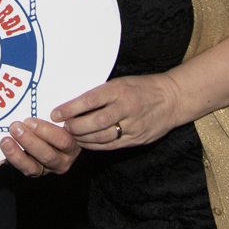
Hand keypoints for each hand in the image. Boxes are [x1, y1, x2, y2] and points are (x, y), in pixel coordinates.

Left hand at [0, 117, 79, 176]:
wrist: (53, 135)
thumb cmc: (58, 119)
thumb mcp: (62, 115)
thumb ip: (59, 110)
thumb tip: (48, 95)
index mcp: (72, 145)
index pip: (63, 141)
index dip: (47, 131)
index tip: (30, 121)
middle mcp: (61, 160)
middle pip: (47, 155)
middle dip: (30, 142)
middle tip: (15, 128)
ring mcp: (46, 168)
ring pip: (32, 168)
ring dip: (17, 155)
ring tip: (5, 141)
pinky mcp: (31, 170)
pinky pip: (18, 168)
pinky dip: (7, 163)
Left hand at [52, 73, 186, 150]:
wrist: (172, 98)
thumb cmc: (141, 88)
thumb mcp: (120, 83)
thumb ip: (100, 94)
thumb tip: (73, 104)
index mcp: (119, 90)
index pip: (90, 100)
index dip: (70, 108)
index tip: (56, 113)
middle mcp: (126, 107)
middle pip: (96, 121)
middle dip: (76, 127)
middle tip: (64, 127)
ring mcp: (133, 125)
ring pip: (103, 136)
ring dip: (83, 138)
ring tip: (73, 136)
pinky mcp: (137, 139)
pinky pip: (112, 145)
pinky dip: (96, 145)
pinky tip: (86, 143)